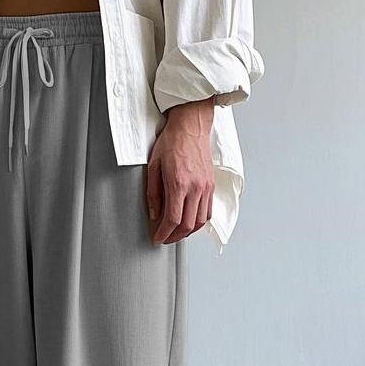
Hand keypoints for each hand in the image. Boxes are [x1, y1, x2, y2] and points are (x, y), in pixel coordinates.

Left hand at [145, 98, 214, 245]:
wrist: (191, 126)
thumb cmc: (171, 142)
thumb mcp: (154, 167)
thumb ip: (153, 194)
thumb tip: (154, 214)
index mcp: (178, 183)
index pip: (173, 219)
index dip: (164, 234)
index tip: (158, 238)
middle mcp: (195, 188)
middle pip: (187, 225)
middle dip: (175, 237)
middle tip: (165, 238)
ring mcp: (205, 187)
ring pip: (199, 221)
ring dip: (188, 232)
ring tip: (176, 233)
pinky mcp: (211, 185)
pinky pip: (207, 211)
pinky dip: (198, 221)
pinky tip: (189, 221)